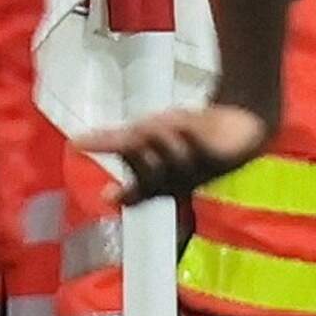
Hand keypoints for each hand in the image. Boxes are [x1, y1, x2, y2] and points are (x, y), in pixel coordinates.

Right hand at [75, 102, 273, 203]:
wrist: (238, 122)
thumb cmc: (186, 133)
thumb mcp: (145, 133)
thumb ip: (113, 141)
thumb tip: (76, 142)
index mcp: (158, 181)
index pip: (138, 192)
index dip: (126, 195)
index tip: (108, 194)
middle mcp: (177, 183)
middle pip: (148, 169)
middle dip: (141, 146)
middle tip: (143, 128)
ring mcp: (198, 173)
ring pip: (169, 157)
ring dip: (164, 135)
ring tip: (168, 121)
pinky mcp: (218, 161)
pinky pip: (197, 149)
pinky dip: (189, 135)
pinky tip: (187, 125)